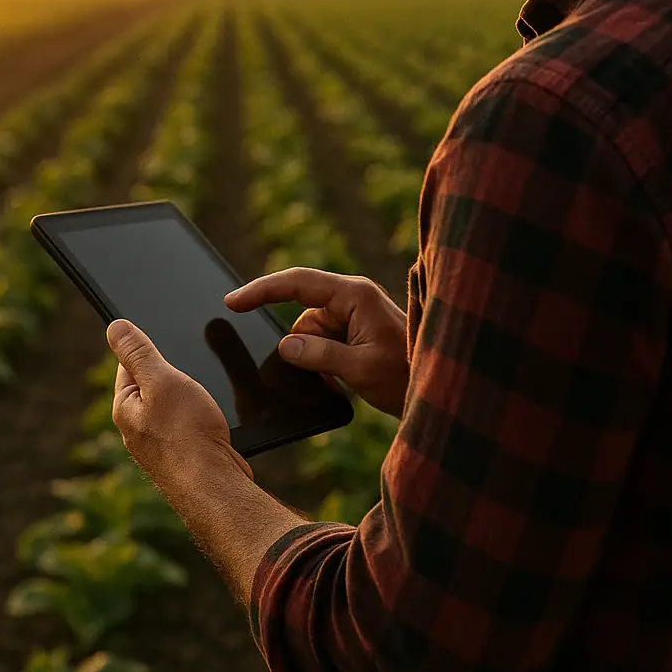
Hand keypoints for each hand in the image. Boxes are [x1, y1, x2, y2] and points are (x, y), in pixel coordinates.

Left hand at [108, 319, 253, 487]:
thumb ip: (139, 352)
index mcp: (124, 407)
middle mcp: (136, 428)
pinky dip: (200, 417)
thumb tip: (114, 326)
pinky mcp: (183, 457)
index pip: (128, 364)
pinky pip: (188, 426)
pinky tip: (212, 419)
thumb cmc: (188, 435)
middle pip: (151, 385)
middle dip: (171, 373)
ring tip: (203, 396)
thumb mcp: (163, 380)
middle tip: (193, 367)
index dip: (148, 347)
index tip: (167, 337)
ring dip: (189, 396)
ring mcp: (159, 445)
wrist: (214, 488)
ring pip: (173, 407)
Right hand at [225, 268, 409, 417]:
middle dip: (303, 344)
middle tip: (327, 369)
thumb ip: (320, 355)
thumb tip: (286, 346)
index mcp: (354, 295)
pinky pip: (322, 343)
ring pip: (310, 334)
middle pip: (302, 314)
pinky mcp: (354, 332)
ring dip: (316, 358)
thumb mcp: (361, 368)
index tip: (233, 302)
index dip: (261, 290)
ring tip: (346, 378)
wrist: (438, 388)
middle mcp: (352, 298)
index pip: (297, 283)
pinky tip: (341, 379)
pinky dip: (323, 362)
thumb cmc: (408, 373)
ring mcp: (353, 315)